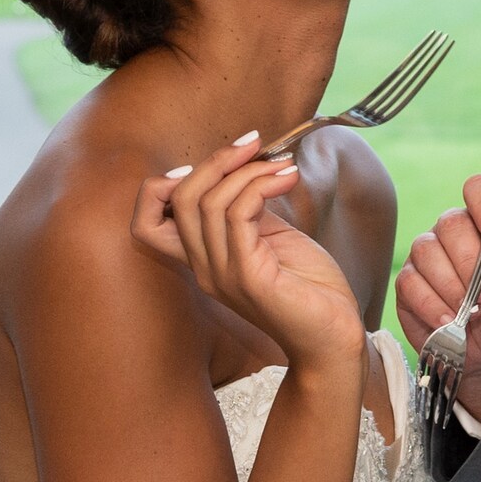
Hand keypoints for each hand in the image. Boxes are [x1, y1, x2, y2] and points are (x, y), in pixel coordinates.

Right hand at [133, 135, 364, 367]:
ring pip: (209, 202)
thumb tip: (245, 168)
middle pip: (180, 198)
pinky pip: (238, 215)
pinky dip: (261, 186)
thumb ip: (248, 210)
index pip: (146, 221)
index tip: (214, 164)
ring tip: (284, 166)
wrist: (335, 337)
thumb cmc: (309, 289)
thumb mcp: (271, 238)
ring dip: (249, 171)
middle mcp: (204, 269)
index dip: (165, 183)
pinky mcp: (247, 277)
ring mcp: (222, 275)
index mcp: (203, 260)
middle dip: (217, 160)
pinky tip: (288, 178)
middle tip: (254, 145)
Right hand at [395, 172, 480, 424]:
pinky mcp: (408, 286)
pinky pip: (410, 283)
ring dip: (451, 287)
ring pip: (426, 251)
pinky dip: (432, 305)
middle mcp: (454, 235)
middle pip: (450, 223)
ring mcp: (427, 258)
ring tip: (470, 313)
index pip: (478, 189)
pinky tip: (449, 322)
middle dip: (470, 262)